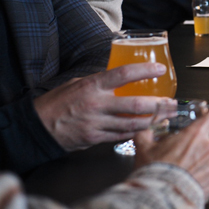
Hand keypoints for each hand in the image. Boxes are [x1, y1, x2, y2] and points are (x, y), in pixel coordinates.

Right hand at [34, 62, 170, 151]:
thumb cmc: (56, 103)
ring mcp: (97, 123)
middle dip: (158, 105)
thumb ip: (99, 82)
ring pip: (133, 124)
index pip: (123, 74)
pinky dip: (135, 132)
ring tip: (166, 117)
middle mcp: (97, 104)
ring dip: (153, 121)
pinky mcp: (95, 138)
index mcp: (92, 86)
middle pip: (136, 105)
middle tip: (172, 103)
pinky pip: (122, 135)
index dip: (144, 71)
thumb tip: (118, 78)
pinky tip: (146, 128)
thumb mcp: (76, 83)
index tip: (159, 69)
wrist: (37, 127)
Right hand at [134, 105, 208, 201]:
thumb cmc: (154, 171)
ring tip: (193, 171)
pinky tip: (192, 183)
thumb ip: (147, 135)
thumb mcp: (144, 147)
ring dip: (208, 165)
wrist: (160, 198)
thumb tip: (146, 133)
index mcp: (196, 134)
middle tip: (207, 147)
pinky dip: (206, 182)